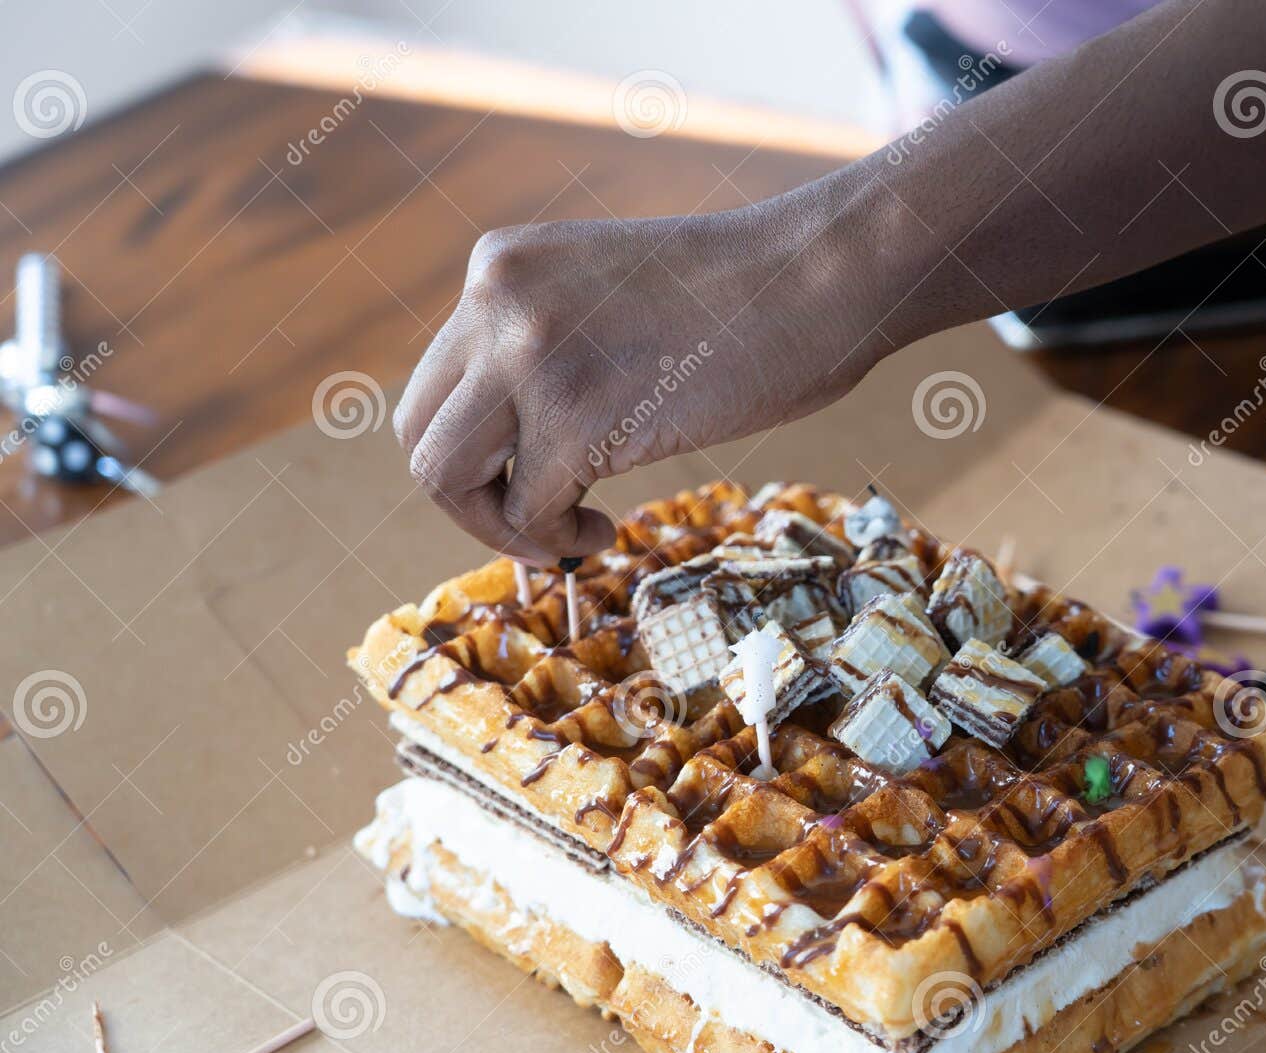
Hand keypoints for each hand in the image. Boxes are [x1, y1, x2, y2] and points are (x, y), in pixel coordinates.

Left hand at [395, 188, 891, 560]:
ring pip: (445, 477)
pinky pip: (528, 511)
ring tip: (568, 531)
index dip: (473, 451)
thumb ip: (548, 342)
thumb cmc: (743, 298)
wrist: (816, 279)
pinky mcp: (575, 417)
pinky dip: (558, 539)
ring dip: (496, 526)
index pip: (437, 382)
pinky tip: (606, 531)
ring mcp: (529, 357)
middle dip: (467, 498)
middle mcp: (495, 303)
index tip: (528, 479)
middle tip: (536, 520)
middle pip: (418, 432)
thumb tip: (516, 437)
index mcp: (500, 268)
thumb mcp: (608, 295)